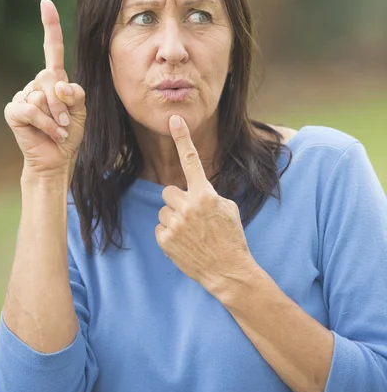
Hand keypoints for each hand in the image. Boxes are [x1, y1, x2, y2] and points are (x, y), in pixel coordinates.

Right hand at [4, 0, 85, 176]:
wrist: (58, 157)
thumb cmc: (69, 131)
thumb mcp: (81, 109)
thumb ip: (75, 93)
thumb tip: (58, 85)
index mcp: (54, 79)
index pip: (51, 48)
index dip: (50, 26)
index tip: (46, 2)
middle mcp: (36, 84)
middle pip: (49, 76)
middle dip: (62, 102)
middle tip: (67, 122)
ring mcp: (22, 95)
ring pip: (41, 95)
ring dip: (55, 117)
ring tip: (58, 129)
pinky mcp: (14, 111)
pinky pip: (30, 109)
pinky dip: (45, 124)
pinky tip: (51, 134)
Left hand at [155, 115, 255, 296]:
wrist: (228, 271)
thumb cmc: (231, 238)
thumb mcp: (228, 208)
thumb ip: (209, 194)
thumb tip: (194, 191)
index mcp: (206, 194)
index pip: (191, 161)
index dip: (182, 138)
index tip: (174, 120)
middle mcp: (188, 206)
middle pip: (169, 191)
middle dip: (177, 201)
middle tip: (191, 216)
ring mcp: (175, 224)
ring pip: (163, 210)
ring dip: (173, 218)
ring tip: (190, 233)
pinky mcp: (165, 240)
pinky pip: (160, 228)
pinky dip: (169, 234)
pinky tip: (184, 243)